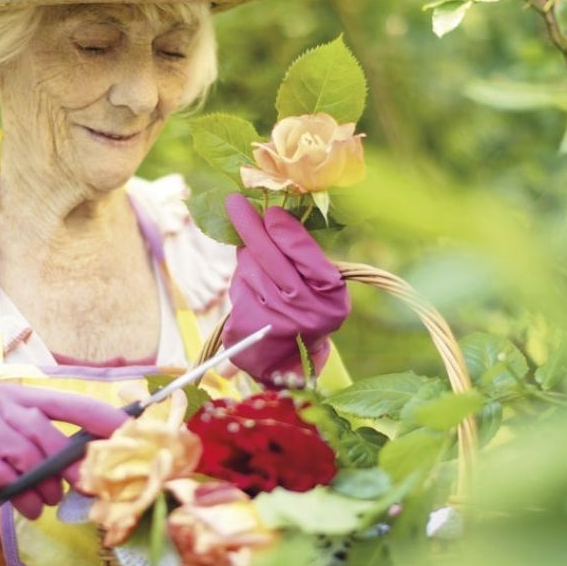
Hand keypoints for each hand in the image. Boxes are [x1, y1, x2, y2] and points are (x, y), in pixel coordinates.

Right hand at [0, 384, 128, 545]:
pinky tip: (22, 506)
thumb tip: (100, 458)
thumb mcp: (18, 448)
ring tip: (43, 501)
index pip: (66, 403)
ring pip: (25, 458)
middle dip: (68, 463)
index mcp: (13, 397)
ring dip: (42, 487)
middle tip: (83, 485)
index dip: (100, 418)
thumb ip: (50, 446)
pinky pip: (4, 480)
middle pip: (43, 432)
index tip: (130, 431)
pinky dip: (19, 498)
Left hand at [223, 194, 349, 385]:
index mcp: (331, 297)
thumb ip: (305, 255)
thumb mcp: (322, 286)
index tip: (272, 212)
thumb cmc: (309, 310)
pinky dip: (242, 280)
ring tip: (258, 262)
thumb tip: (271, 216)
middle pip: (271, 258)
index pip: (304, 253)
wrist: (291, 363)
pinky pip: (239, 287)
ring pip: (250, 268)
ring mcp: (274, 321)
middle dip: (251, 226)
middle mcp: (305, 311)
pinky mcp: (249, 327)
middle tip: (235, 202)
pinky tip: (252, 287)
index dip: (285, 230)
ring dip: (249, 257)